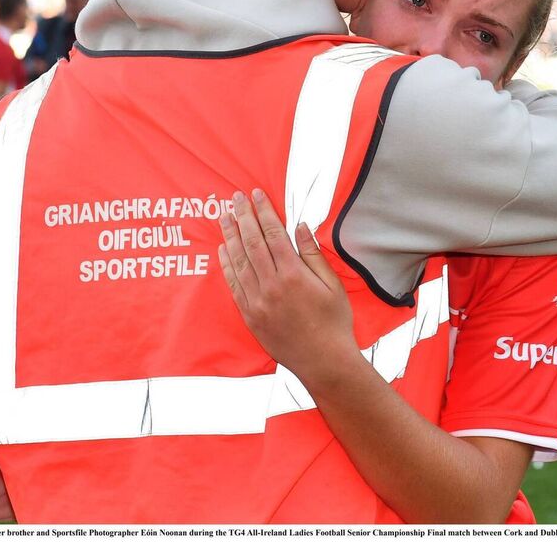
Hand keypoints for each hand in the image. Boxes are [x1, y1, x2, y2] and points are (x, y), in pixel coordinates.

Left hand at [217, 190, 358, 383]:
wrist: (323, 362)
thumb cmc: (333, 323)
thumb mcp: (332, 285)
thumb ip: (313, 255)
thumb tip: (300, 227)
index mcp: (293, 275)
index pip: (273, 234)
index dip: (264, 211)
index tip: (257, 195)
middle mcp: (271, 286)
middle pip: (252, 243)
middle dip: (243, 217)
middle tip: (236, 198)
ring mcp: (257, 301)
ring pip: (238, 261)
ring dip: (230, 236)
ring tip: (224, 216)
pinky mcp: (250, 315)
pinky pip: (233, 284)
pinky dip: (226, 264)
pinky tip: (223, 249)